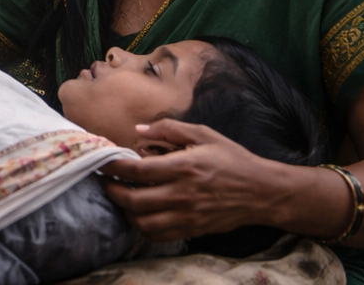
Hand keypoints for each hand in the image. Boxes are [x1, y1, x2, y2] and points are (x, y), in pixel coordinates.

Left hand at [100, 119, 286, 239]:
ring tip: (119, 198)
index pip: (136, 171)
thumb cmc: (232, 159)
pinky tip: (139, 214)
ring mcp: (188, 215)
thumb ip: (169, 128)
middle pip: (133, 200)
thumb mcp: (203, 134)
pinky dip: (143, 227)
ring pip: (143, 222)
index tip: (101, 162)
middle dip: (111, 191)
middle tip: (104, 182)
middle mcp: (183, 194)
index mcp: (183, 166)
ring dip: (125, 211)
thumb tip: (138, 129)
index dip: (112, 167)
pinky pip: (159, 235)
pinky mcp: (193, 229)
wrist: (262, 192)